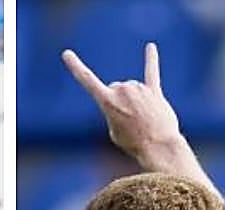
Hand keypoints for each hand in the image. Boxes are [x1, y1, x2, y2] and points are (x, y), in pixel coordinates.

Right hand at [62, 42, 179, 162]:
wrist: (157, 146)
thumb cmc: (133, 143)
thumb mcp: (114, 131)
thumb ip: (116, 112)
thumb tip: (129, 100)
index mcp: (106, 101)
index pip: (86, 80)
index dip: (75, 66)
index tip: (67, 53)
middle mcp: (122, 90)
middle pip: (115, 89)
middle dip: (119, 102)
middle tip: (128, 121)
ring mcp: (138, 89)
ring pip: (130, 89)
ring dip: (134, 102)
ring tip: (142, 119)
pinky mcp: (154, 91)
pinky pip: (151, 72)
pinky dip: (151, 59)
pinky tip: (150, 47)